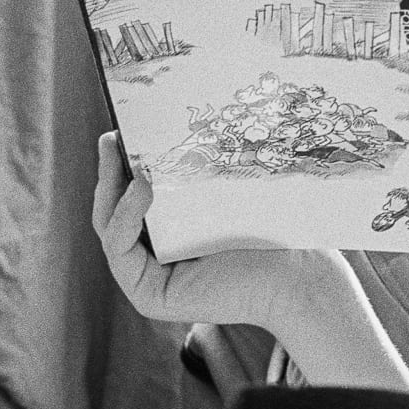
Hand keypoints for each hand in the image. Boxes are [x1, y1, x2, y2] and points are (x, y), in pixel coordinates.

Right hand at [91, 133, 408, 392]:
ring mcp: (148, 279)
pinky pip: (120, 249)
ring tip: (124, 153)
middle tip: (111, 135)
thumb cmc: (273, 229)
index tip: (125, 125)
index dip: (123, 162)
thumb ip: (193, 167)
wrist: (298, 275)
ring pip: (110, 226)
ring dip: (112, 188)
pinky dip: (125, 217)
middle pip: (115, 207)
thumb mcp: (225, 187)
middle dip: (110, 170)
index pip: (134, 193)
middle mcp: (155, 256)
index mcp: (170, 231)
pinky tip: (142, 188)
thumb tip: (171, 113)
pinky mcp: (149, 295)